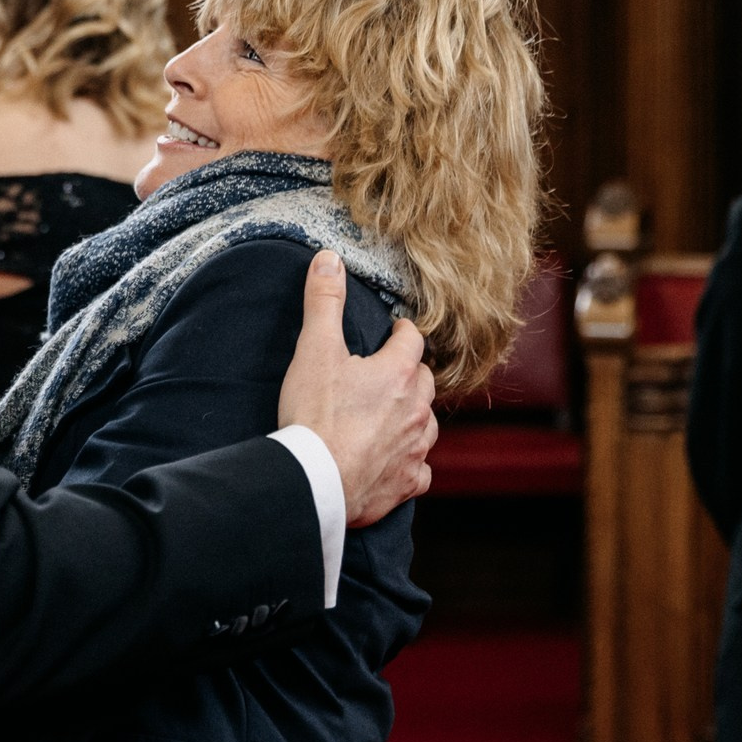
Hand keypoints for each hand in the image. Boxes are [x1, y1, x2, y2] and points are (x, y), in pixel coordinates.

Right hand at [277, 250, 436, 527]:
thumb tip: (329, 259)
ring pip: (427, 424)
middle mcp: (417, 410)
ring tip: (391, 416)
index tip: (391, 333)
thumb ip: (323, 302)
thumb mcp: (314, 350)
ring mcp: (415, 448)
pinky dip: (410, 463)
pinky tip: (395, 462)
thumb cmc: (315, 415)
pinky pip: (420, 470)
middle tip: (385, 374)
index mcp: (399, 373)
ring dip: (413, 417)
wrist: (316, 479)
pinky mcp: (406, 482)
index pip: (412, 340)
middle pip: (424, 381)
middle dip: (409, 374)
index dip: (400, 333)